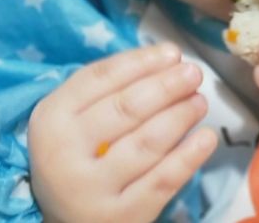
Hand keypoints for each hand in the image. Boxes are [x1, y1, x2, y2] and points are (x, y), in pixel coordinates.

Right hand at [28, 44, 217, 222]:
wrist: (69, 221)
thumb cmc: (81, 155)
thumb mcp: (77, 118)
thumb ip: (112, 87)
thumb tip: (169, 56)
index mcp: (51, 119)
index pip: (99, 78)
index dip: (142, 61)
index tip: (173, 52)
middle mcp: (63, 155)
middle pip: (126, 108)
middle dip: (167, 85)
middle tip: (194, 73)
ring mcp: (90, 190)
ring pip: (147, 142)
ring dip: (181, 115)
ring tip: (200, 101)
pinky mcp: (120, 217)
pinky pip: (162, 180)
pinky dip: (189, 155)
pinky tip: (207, 137)